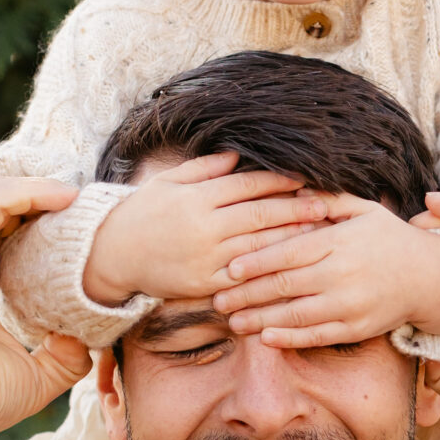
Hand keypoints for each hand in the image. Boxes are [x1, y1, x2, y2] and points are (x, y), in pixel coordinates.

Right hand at [0, 180, 91, 439]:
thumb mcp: (34, 377)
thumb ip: (63, 357)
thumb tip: (89, 341)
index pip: (7, 238)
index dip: (43, 226)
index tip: (84, 229)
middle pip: (2, 213)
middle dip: (44, 201)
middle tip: (88, 204)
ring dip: (40, 189)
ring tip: (78, 194)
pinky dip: (27, 193)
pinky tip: (62, 198)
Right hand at [83, 153, 327, 306]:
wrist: (112, 254)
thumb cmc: (142, 212)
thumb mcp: (168, 182)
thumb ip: (203, 169)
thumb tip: (238, 155)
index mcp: (197, 197)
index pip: (248, 185)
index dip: (279, 180)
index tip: (305, 177)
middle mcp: (204, 227)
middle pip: (261, 215)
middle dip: (297, 209)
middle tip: (327, 205)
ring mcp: (205, 258)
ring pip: (258, 247)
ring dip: (291, 239)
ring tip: (318, 233)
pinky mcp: (204, 284)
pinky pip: (244, 277)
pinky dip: (268, 270)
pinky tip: (289, 265)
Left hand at [213, 200, 439, 347]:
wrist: (429, 276)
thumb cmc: (388, 238)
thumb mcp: (363, 210)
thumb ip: (328, 200)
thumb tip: (295, 188)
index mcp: (339, 242)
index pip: (289, 252)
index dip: (256, 262)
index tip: (228, 269)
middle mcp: (343, 274)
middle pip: (285, 286)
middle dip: (247, 294)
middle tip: (218, 300)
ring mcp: (350, 304)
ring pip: (296, 315)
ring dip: (260, 320)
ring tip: (233, 322)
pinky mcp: (357, 328)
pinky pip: (318, 336)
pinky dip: (290, 338)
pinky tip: (265, 338)